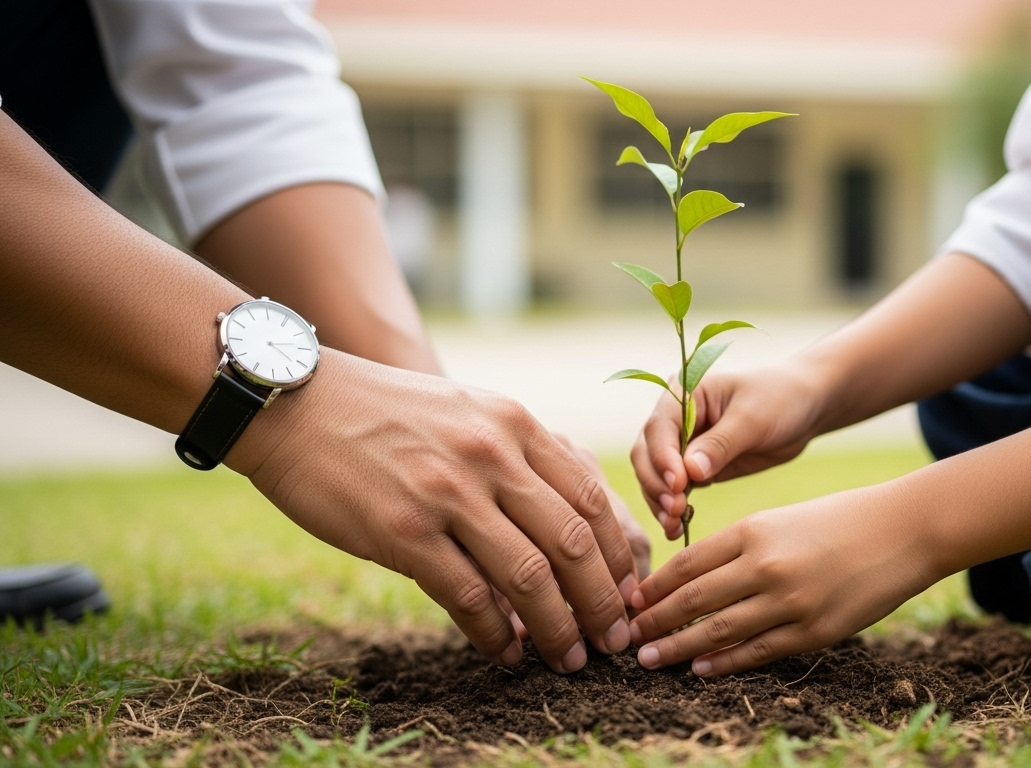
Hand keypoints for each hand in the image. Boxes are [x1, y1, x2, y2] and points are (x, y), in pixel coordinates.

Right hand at [227, 352, 639, 673]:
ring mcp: (448, 494)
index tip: (629, 592)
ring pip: (529, 576)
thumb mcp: (471, 411)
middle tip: (615, 640)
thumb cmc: (388, 414)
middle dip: (603, 601)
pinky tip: (505, 652)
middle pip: (574, 543)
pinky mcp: (404, 531)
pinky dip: (495, 634)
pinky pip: (468, 596)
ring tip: (568, 657)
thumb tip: (570, 524)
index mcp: (516, 425)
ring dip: (557, 628)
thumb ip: (521, 457)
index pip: (593, 498)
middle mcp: (492, 456)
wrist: (297, 404)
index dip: (620, 554)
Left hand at [626, 484, 939, 675]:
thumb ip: (738, 545)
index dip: (655, 587)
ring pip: (719, 631)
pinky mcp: (814, 631)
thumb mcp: (780, 518)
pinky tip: (700, 668)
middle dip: (656, 622)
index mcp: (754, 530)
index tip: (632, 601)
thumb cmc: (838, 519)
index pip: (687, 563)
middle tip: (627, 637)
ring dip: (679, 648)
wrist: (903, 531)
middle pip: (694, 600)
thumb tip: (691, 576)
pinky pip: (758, 652)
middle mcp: (766, 566)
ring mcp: (790, 601)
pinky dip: (724, 662)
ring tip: (650, 659)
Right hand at [631, 362, 826, 538]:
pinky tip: (678, 529)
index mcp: (683, 394)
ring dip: (660, 502)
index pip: (659, 428)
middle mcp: (674, 418)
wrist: (804, 408)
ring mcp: (682, 446)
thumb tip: (689, 473)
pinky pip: (674, 492)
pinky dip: (673, 509)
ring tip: (674, 526)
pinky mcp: (694, 469)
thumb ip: (720, 444)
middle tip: (675, 510)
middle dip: (657, 484)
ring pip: (655, 477)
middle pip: (647, 454)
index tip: (679, 484)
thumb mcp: (753, 418)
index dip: (663, 458)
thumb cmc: (780, 400)